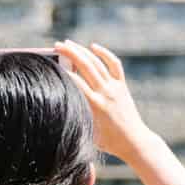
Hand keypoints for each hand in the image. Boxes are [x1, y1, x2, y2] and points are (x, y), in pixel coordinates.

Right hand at [55, 40, 153, 159]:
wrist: (134, 142)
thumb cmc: (109, 142)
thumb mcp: (87, 132)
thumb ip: (75, 116)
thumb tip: (60, 102)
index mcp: (95, 105)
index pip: (76, 81)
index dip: (63, 71)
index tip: (51, 63)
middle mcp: (106, 92)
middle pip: (86, 66)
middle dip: (70, 53)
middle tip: (57, 45)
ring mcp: (115, 87)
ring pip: (97, 62)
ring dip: (82, 50)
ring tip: (69, 43)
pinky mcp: (122, 86)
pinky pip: (114, 64)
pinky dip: (104, 53)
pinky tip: (93, 47)